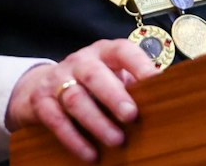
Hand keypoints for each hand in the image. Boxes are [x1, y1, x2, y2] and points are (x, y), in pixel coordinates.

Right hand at [5, 39, 159, 161]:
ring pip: (75, 99)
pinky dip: (74, 139)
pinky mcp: (41, 101)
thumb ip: (132, 87)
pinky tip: (91, 154)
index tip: (156, 80)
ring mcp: (57, 80)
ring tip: (116, 141)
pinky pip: (56, 120)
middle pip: (94, 75)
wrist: (40, 87)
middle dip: (113, 95)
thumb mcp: (111, 78)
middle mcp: (79, 62)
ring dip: (97, 122)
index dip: (139, 64)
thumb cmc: (90, 85)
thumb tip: (165, 103)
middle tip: (131, 115)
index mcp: (103, 53)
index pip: (122, 51)